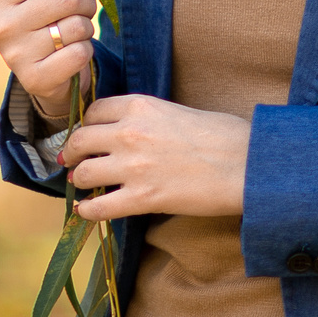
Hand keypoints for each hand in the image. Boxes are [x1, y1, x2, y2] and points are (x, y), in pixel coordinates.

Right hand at [0, 0, 96, 119]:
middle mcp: (1, 26)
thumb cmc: (43, 18)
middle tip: (83, 10)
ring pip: (76, 26)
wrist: (47, 72)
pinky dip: (85, 52)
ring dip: (86, 28)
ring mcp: (15, 56)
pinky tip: (72, 54)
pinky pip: (79, 53)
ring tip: (75, 32)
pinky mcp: (35, 80)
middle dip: (86, 2)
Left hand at [62, 95, 249, 220]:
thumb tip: (126, 133)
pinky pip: (98, 208)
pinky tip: (87, 211)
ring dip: (80, 181)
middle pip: (80, 140)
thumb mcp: (176, 111)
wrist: (244, 164)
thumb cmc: (221, 134)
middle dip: (72, 153)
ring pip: (83, 174)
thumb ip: (146, 118)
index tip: (86, 135)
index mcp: (140, 105)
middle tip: (73, 162)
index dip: (85, 125)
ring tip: (83, 186)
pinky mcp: (142, 199)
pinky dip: (88, 211)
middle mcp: (129, 132)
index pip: (93, 110)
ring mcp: (133, 166)